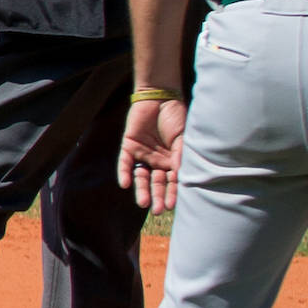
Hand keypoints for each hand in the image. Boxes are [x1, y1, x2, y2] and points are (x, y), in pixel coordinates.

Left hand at [117, 98, 187, 212]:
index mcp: (173, 161)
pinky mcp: (128, 146)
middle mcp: (157, 161)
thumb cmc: (176, 117)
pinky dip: (124, 173)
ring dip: (141, 190)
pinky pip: (125, 163)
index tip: (172, 206)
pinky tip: (125, 184)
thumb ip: (182, 156)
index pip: (173, 181)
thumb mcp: (183, 138)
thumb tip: (183, 176)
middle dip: (157, 196)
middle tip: (157, 210)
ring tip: (144, 203)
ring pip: (141, 177)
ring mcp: (142, 155)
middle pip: (157, 183)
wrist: (160, 97)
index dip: (172, 193)